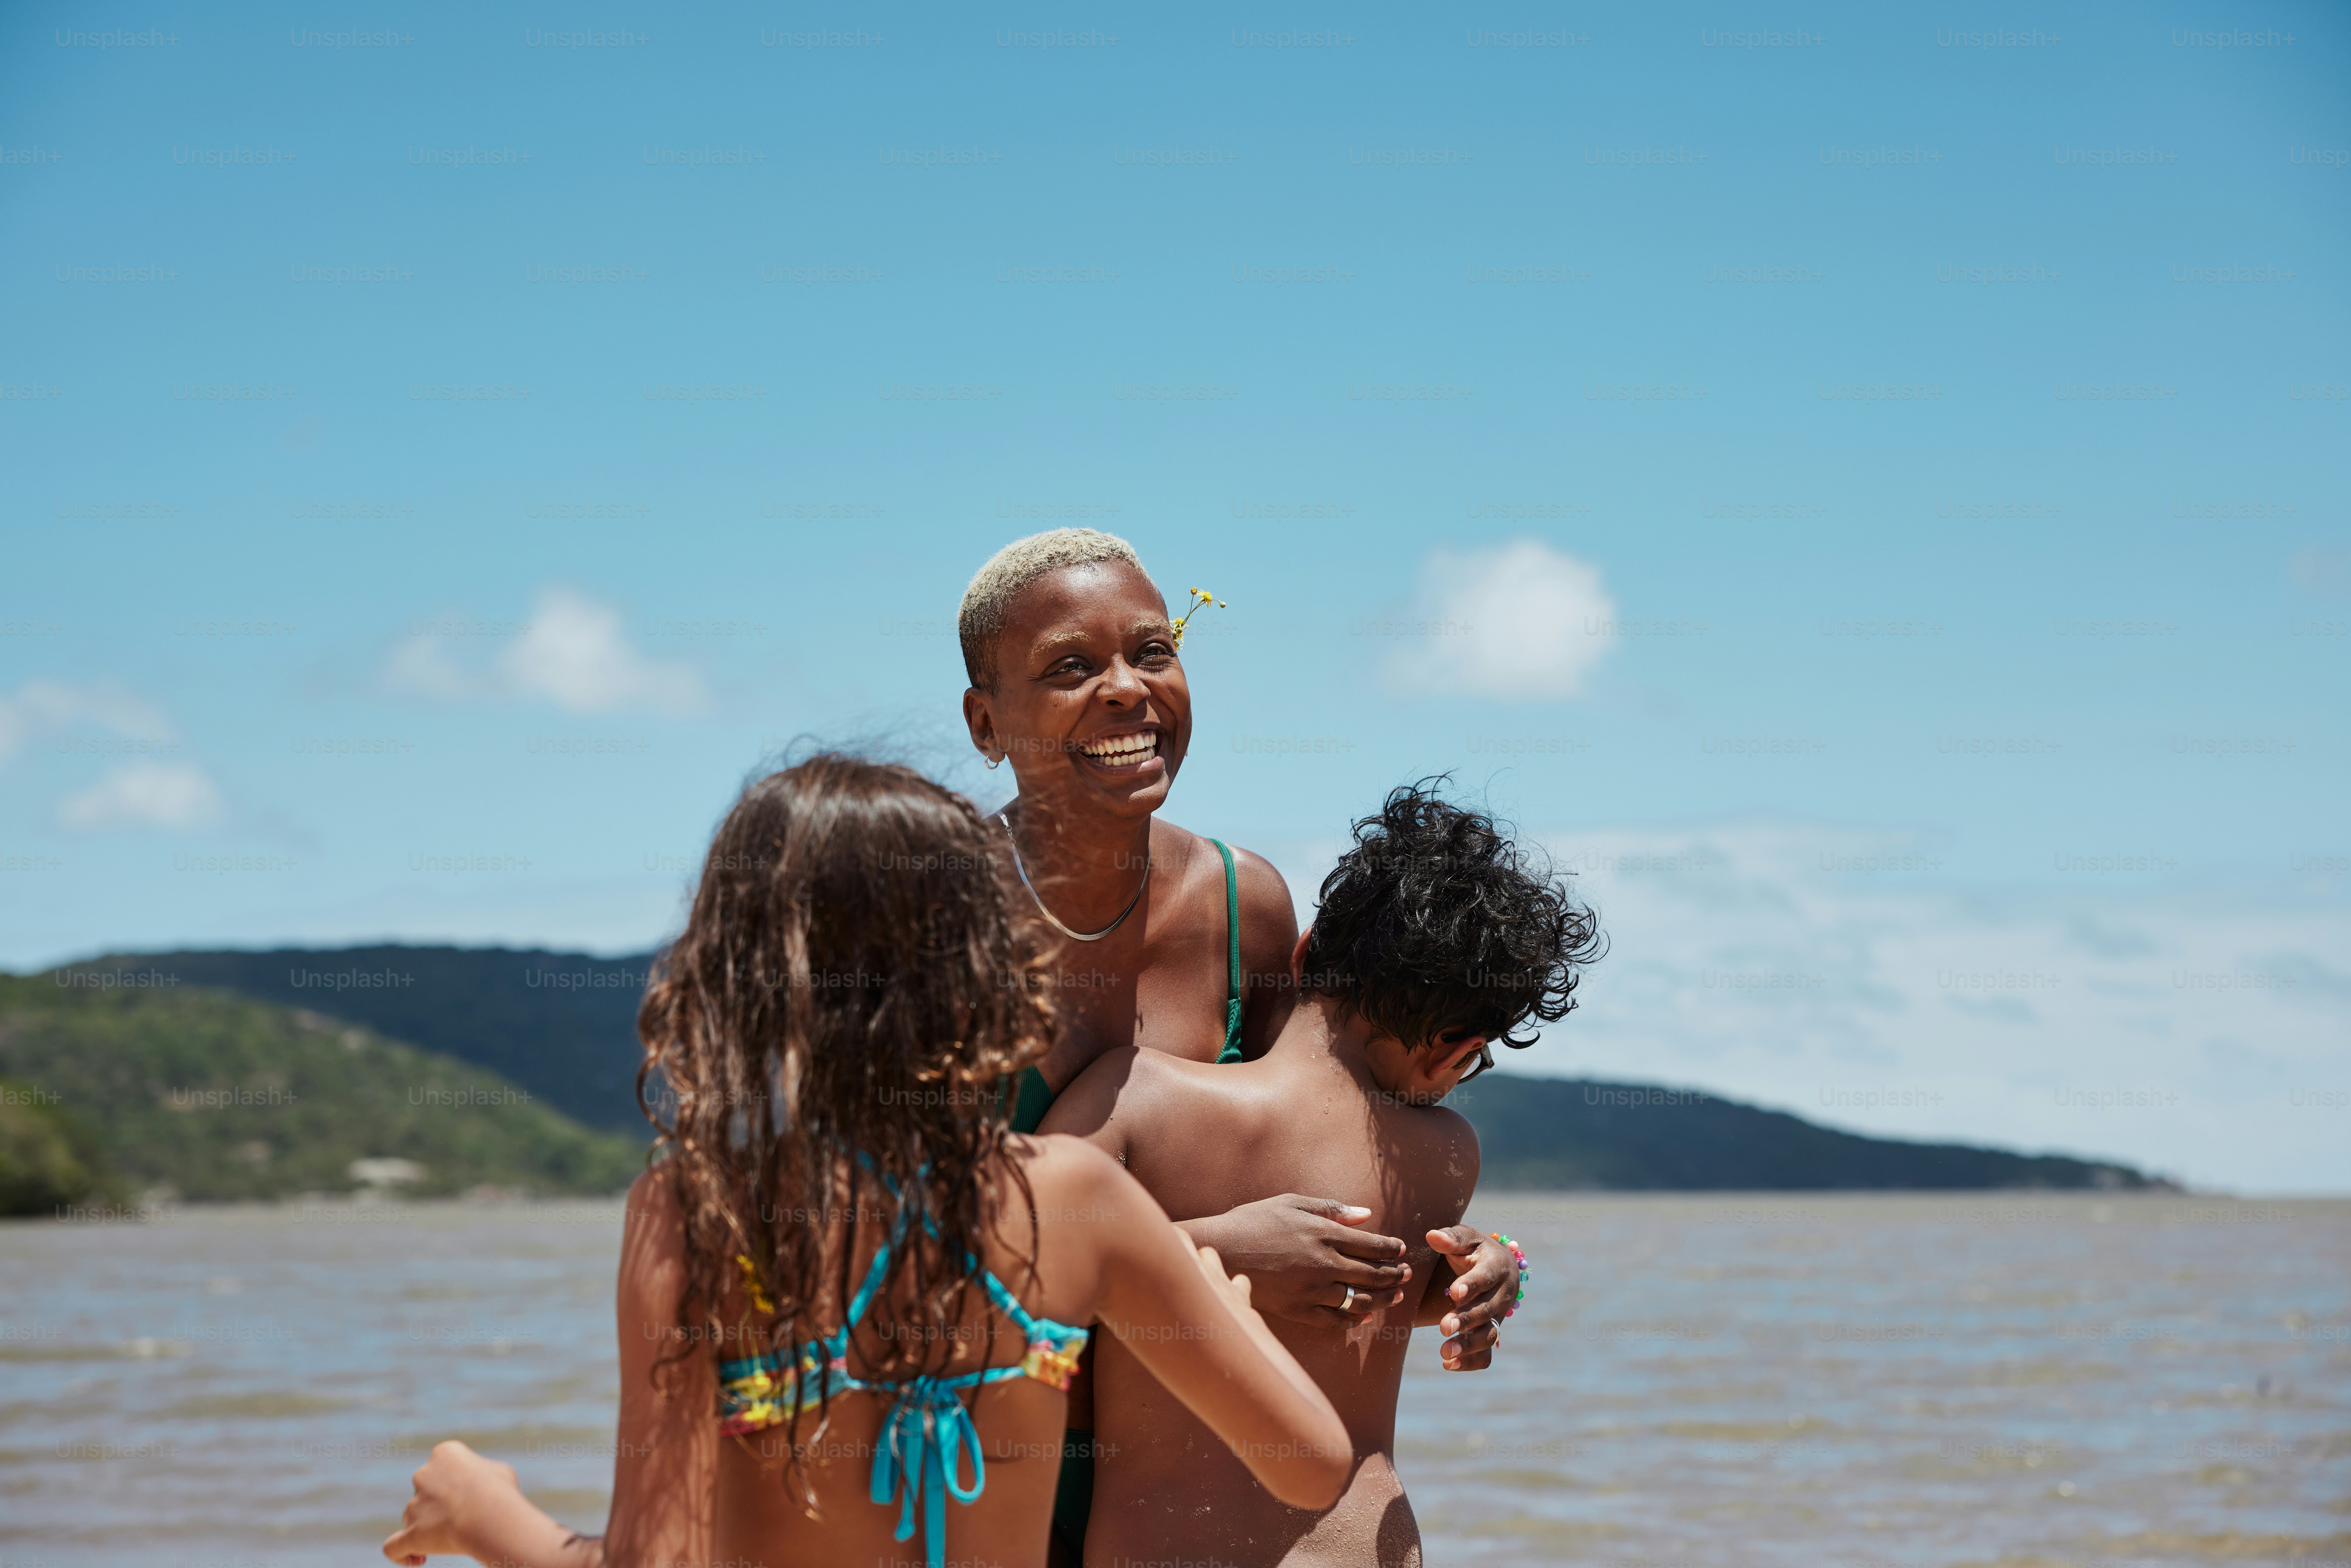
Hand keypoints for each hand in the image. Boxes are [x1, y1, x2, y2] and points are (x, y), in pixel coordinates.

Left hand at [383, 1440, 519, 1564]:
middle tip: (463, 1517)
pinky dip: (401, 1554)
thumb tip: (480, 1485)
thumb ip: (482, 1475)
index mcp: (444, 1454)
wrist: (488, 1517)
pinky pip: (393, 1547)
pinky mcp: (409, 1534)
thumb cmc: (500, 1492)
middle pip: (424, 1491)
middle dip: (439, 1504)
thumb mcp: (499, 1472)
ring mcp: (413, 1506)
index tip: (471, 1493)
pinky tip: (416, 1559)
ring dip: (427, 1528)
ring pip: (411, 1517)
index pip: (443, 1464)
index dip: (456, 1480)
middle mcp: (423, 1476)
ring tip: (451, 1542)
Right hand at [1189, 1194, 1410, 1327]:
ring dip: (1382, 1299)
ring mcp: (1311, 1290)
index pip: (1372, 1245)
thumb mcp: (1291, 1202)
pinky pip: (1333, 1321)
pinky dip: (1352, 1321)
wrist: (1219, 1251)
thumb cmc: (1253, 1221)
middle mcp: (1323, 1263)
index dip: (1392, 1248)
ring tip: (1394, 1297)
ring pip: (1359, 1300)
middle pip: (1372, 1274)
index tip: (1401, 1249)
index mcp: (1324, 1233)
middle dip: (1395, 1275)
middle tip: (1406, 1274)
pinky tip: (1362, 1318)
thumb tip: (1366, 1213)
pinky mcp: (1297, 1310)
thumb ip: (1331, 1208)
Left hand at [1426, 1227, 1516, 1370]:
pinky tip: (1449, 1365)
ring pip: (1489, 1335)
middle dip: (1466, 1319)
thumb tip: (1432, 1236)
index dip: (1471, 1285)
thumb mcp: (1465, 1238)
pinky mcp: (1491, 1332)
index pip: (1486, 1277)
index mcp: (1497, 1266)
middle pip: (1487, 1310)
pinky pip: (1487, 1353)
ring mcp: (1499, 1316)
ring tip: (1444, 1352)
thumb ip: (1451, 1238)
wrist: (1497, 1267)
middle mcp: (1503, 1294)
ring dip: (1468, 1345)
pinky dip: (1471, 1362)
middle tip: (1444, 1327)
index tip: (1454, 1292)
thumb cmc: (1474, 1250)